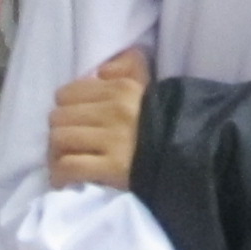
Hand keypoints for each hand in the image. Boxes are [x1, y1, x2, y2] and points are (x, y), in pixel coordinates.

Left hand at [48, 48, 151, 191]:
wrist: (193, 161)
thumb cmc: (165, 128)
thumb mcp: (151, 90)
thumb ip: (131, 68)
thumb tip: (103, 70)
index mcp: (122, 88)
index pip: (67, 94)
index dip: (67, 112)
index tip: (75, 125)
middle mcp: (116, 110)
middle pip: (58, 118)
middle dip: (60, 134)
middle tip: (69, 149)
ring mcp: (114, 139)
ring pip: (59, 140)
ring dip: (57, 155)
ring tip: (67, 164)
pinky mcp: (113, 168)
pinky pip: (69, 166)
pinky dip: (61, 175)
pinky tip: (67, 181)